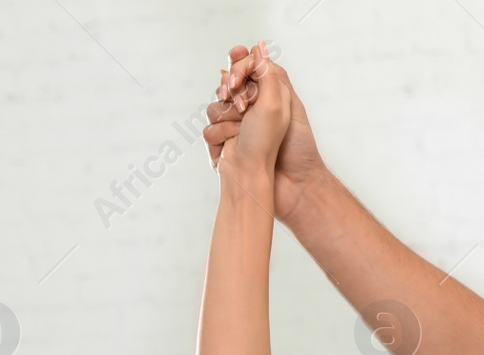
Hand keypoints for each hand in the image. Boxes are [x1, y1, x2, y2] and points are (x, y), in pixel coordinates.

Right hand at [208, 40, 290, 180]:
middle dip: (230, 92)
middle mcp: (254, 108)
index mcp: (271, 96)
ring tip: (240, 133)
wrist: (254, 181)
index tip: (238, 75)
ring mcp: (237, 124)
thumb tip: (260, 45)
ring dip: (225, 118)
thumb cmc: (270, 146)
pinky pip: (209, 126)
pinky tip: (230, 147)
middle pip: (228, 83)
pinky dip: (219, 135)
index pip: (250, 67)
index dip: (241, 66)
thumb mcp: (275, 104)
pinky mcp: (223, 139)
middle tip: (241, 108)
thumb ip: (266, 73)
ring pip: (215, 104)